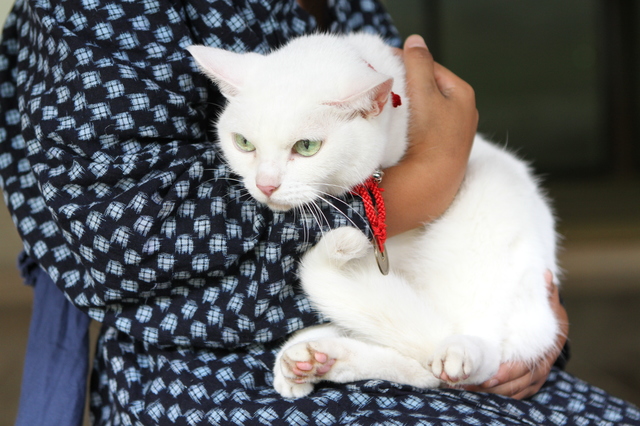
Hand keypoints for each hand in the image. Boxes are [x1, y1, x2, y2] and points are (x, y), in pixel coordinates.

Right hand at [382, 35, 477, 235]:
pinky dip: (407, 123)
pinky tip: (394, 127)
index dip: (404, 62)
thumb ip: (418, 63)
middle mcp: (462, 112)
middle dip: (404, 84)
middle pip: (426, 88)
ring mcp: (451, 133)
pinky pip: (420, 127)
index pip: (429, 67)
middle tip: (380, 85)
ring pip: (422, 108)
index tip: (382, 64)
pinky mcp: (439, 151)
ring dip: (405, 104)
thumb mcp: (424, 93)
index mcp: (462, 93)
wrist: (430, 186)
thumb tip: (415, 41)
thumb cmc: (431, 137)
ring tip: (385, 105)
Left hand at [461, 271, 568, 398]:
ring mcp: (536, 378)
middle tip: (469, 384)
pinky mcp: (530, 383)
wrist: (557, 329)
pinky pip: (515, 395)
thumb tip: (547, 274)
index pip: (523, 368)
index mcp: (544, 351)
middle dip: (493, 387)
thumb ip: (545, 291)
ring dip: (492, 393)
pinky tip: (478, 392)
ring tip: (468, 389)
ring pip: (514, 392)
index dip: (505, 374)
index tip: (487, 376)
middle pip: (516, 384)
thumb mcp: (547, 303)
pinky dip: (498, 395)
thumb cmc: (546, 314)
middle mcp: (541, 368)